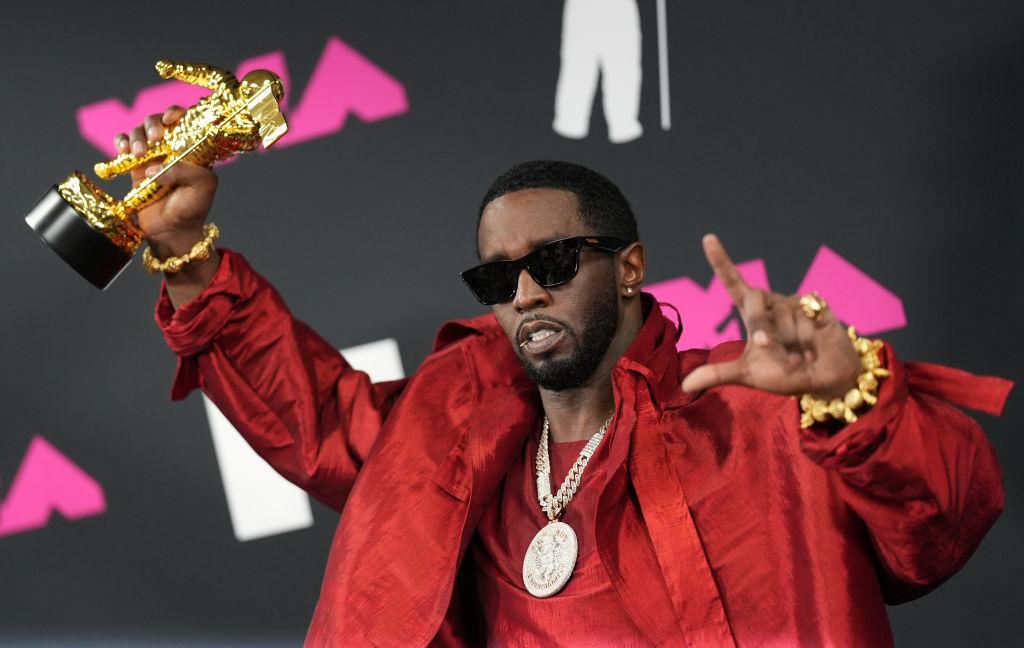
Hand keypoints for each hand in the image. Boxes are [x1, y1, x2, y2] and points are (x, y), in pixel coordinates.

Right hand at [115, 105, 220, 306]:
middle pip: (158, 121)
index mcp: (192, 148)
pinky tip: (123, 150)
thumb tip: (154, 167)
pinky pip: (123, 144)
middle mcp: (172, 147)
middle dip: (153, 124)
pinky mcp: (135, 165)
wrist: (172, 230)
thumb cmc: (192, 208)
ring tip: (138, 154)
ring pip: (139, 130)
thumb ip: (184, 171)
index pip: (185, 120)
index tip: (170, 118)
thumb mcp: (202, 187)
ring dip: (136, 136)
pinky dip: (121, 141)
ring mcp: (152, 155)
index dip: (176, 112)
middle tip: (156, 139)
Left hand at [681, 234, 860, 398]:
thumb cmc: (785, 375)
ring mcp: (794, 304)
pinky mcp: (817, 307)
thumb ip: (718, 375)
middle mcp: (772, 305)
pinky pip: (807, 319)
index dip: (721, 261)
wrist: (824, 381)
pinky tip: (813, 352)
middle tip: (767, 346)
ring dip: (790, 345)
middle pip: (755, 302)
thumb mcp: (748, 376)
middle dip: (760, 325)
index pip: (734, 283)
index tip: (708, 238)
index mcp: (753, 314)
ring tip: (798, 357)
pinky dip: (807, 342)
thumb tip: (685, 386)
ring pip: (784, 318)